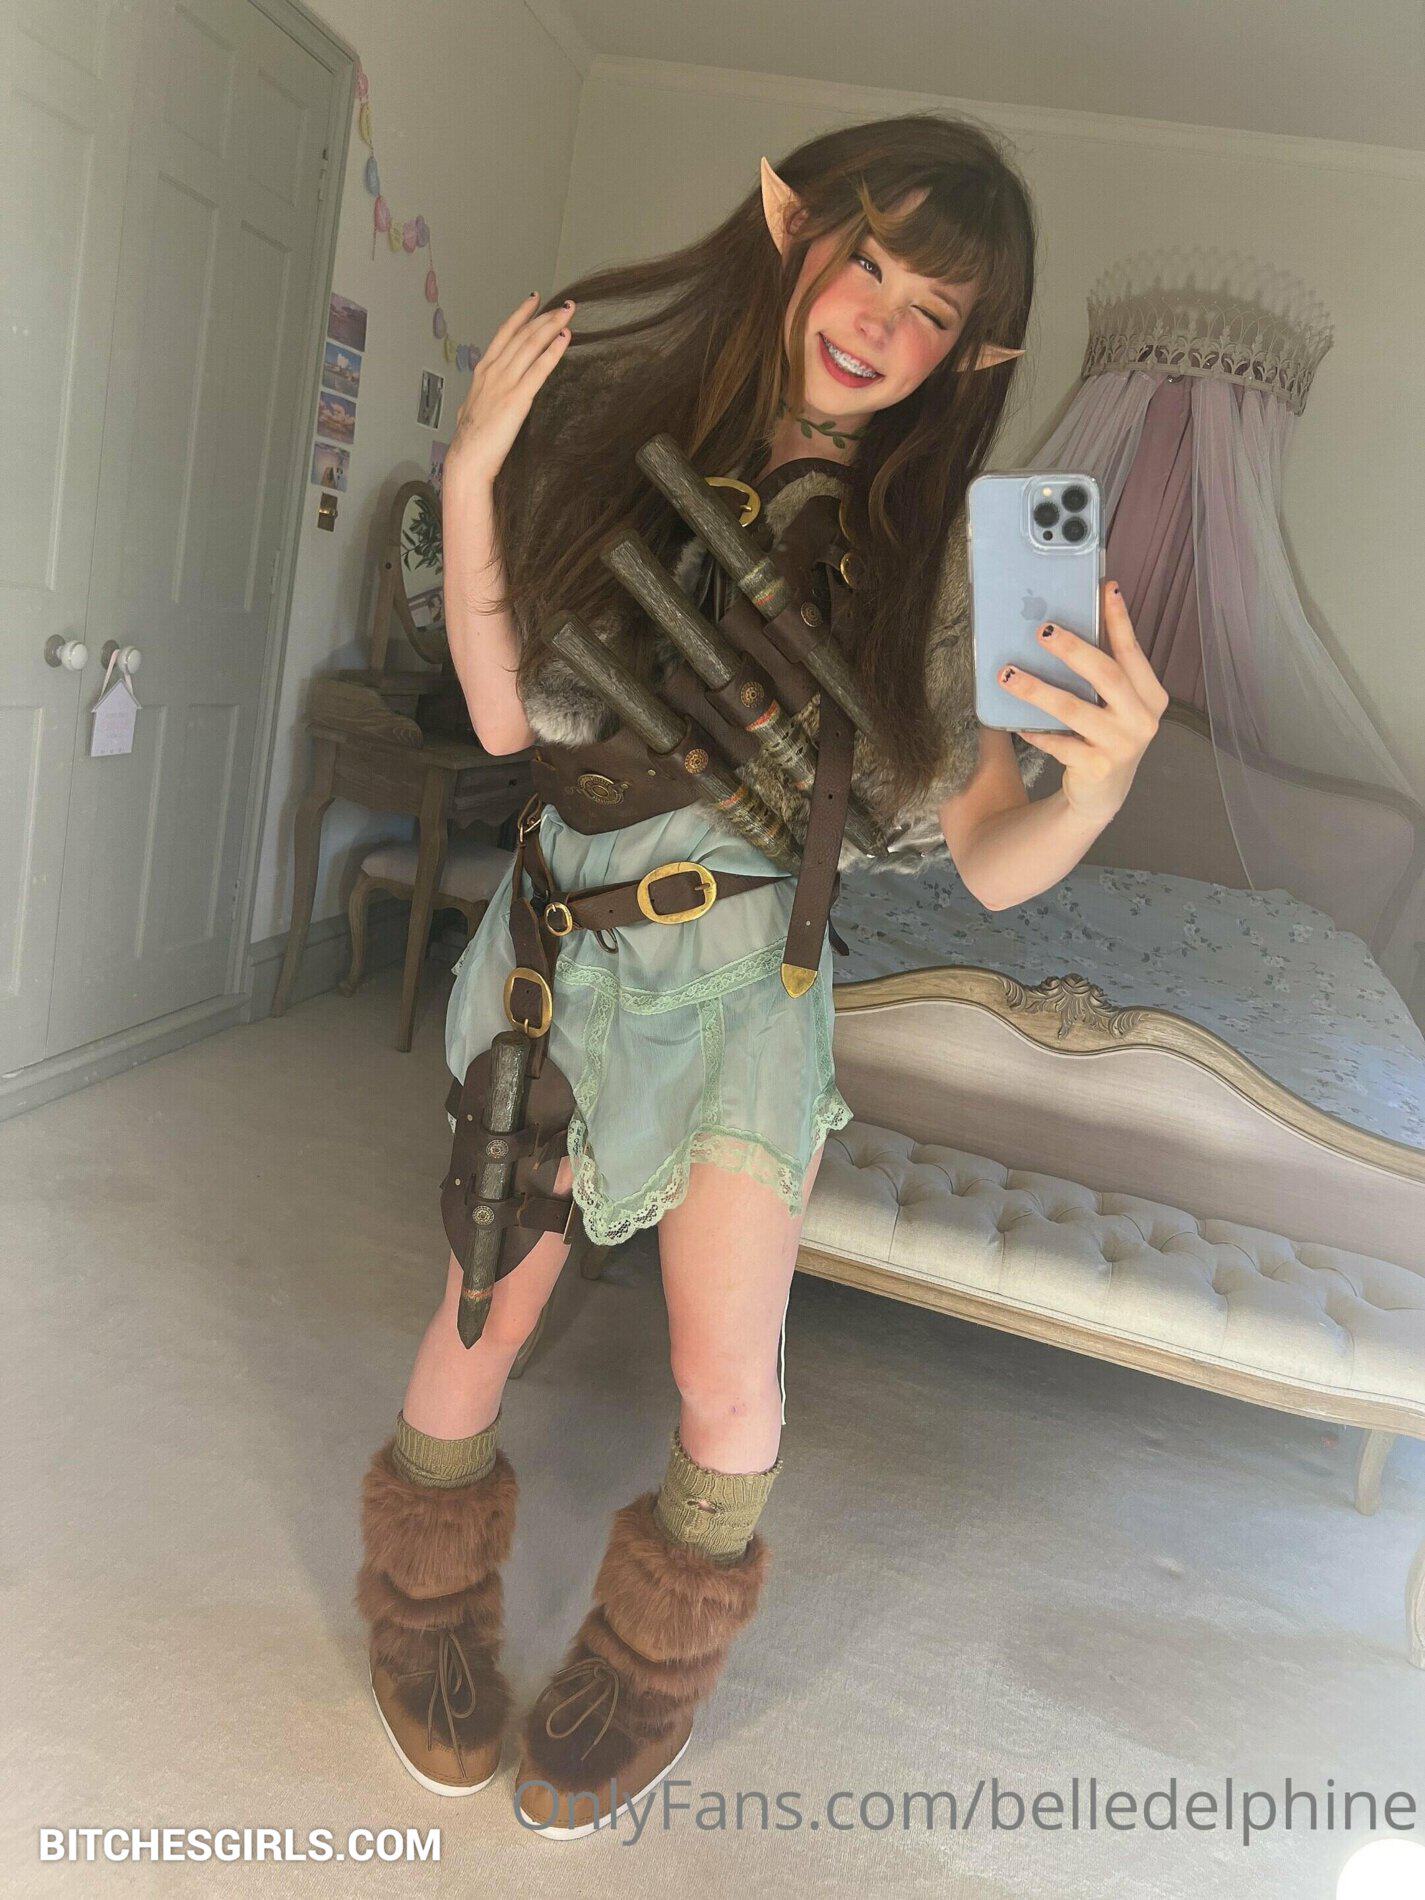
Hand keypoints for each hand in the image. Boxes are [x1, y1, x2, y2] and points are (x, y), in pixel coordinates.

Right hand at [445, 291, 574, 488]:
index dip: (521, 314)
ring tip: (569, 314)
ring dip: (552, 326)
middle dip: (545, 316)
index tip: (536, 299)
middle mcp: (493, 371)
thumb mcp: (472, 409)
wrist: (467, 460)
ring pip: (531, 345)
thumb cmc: (471, 441)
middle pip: (522, 335)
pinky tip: (565, 338)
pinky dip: (553, 351)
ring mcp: (504, 383)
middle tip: (565, 305)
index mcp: (483, 372)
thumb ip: (481, 397)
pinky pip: (539, 369)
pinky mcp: (517, 399)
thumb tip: (483, 398)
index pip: (504, 333)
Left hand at [1000, 583, 1168, 825]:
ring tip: (1007, 674)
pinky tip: (1017, 724)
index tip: (1107, 588)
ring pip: (1074, 709)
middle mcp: (1142, 719)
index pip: (1132, 651)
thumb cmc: (1103, 736)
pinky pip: (1060, 744)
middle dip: (1073, 649)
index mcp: (1150, 696)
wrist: (1102, 795)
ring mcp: (1122, 745)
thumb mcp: (1112, 704)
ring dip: (1037, 690)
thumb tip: (1062, 626)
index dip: (1119, 621)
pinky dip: (1037, 732)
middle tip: (1042, 630)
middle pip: (1106, 675)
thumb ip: (1100, 671)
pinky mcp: (1097, 767)